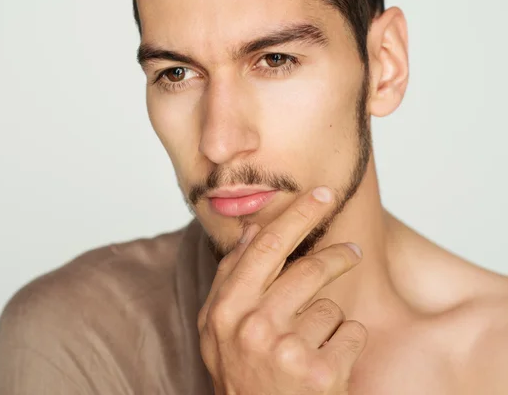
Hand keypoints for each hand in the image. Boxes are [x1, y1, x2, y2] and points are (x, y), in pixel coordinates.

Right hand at [197, 187, 366, 394]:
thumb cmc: (241, 376)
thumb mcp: (218, 330)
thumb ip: (230, 278)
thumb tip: (250, 232)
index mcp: (225, 310)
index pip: (264, 247)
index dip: (297, 215)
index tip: (321, 195)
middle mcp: (253, 327)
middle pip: (308, 269)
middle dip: (337, 256)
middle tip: (352, 253)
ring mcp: (287, 351)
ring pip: (331, 306)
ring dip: (330, 321)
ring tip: (314, 343)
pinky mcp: (321, 374)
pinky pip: (353, 333)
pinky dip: (348, 344)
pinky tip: (328, 362)